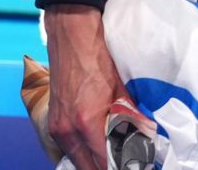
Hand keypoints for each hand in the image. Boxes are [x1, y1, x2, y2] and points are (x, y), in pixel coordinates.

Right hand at [44, 4, 125, 169]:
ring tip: (112, 159)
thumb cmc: (98, 61)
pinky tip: (94, 150)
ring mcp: (56, 127)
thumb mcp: (121, 91)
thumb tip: (145, 135)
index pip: (103, 161)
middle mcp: (67, 130)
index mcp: (86, 123)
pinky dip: (80, 152)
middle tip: (123, 164)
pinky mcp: (52, 121)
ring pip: (75, 158)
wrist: (72, 40)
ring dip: (91, 163)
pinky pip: (66, 147)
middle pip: (86, 166)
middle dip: (105, 167)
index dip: (119, 166)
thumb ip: (130, 117)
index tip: (132, 164)